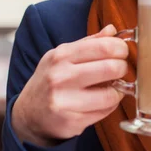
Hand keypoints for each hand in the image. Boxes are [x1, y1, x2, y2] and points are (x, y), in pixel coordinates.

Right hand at [11, 24, 128, 146]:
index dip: (121, 48)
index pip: (104, 46)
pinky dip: (110, 105)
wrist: (28, 114)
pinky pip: (105, 111)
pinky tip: (102, 102)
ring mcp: (64, 100)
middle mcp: (60, 76)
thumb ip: (89, 43)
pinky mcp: (71, 120)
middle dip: (123, 68)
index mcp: (61, 55)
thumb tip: (112, 30)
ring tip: (112, 87)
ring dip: (118, 90)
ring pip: (111, 94)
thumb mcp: (63, 56)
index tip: (122, 52)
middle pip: (111, 68)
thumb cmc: (51, 80)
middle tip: (120, 70)